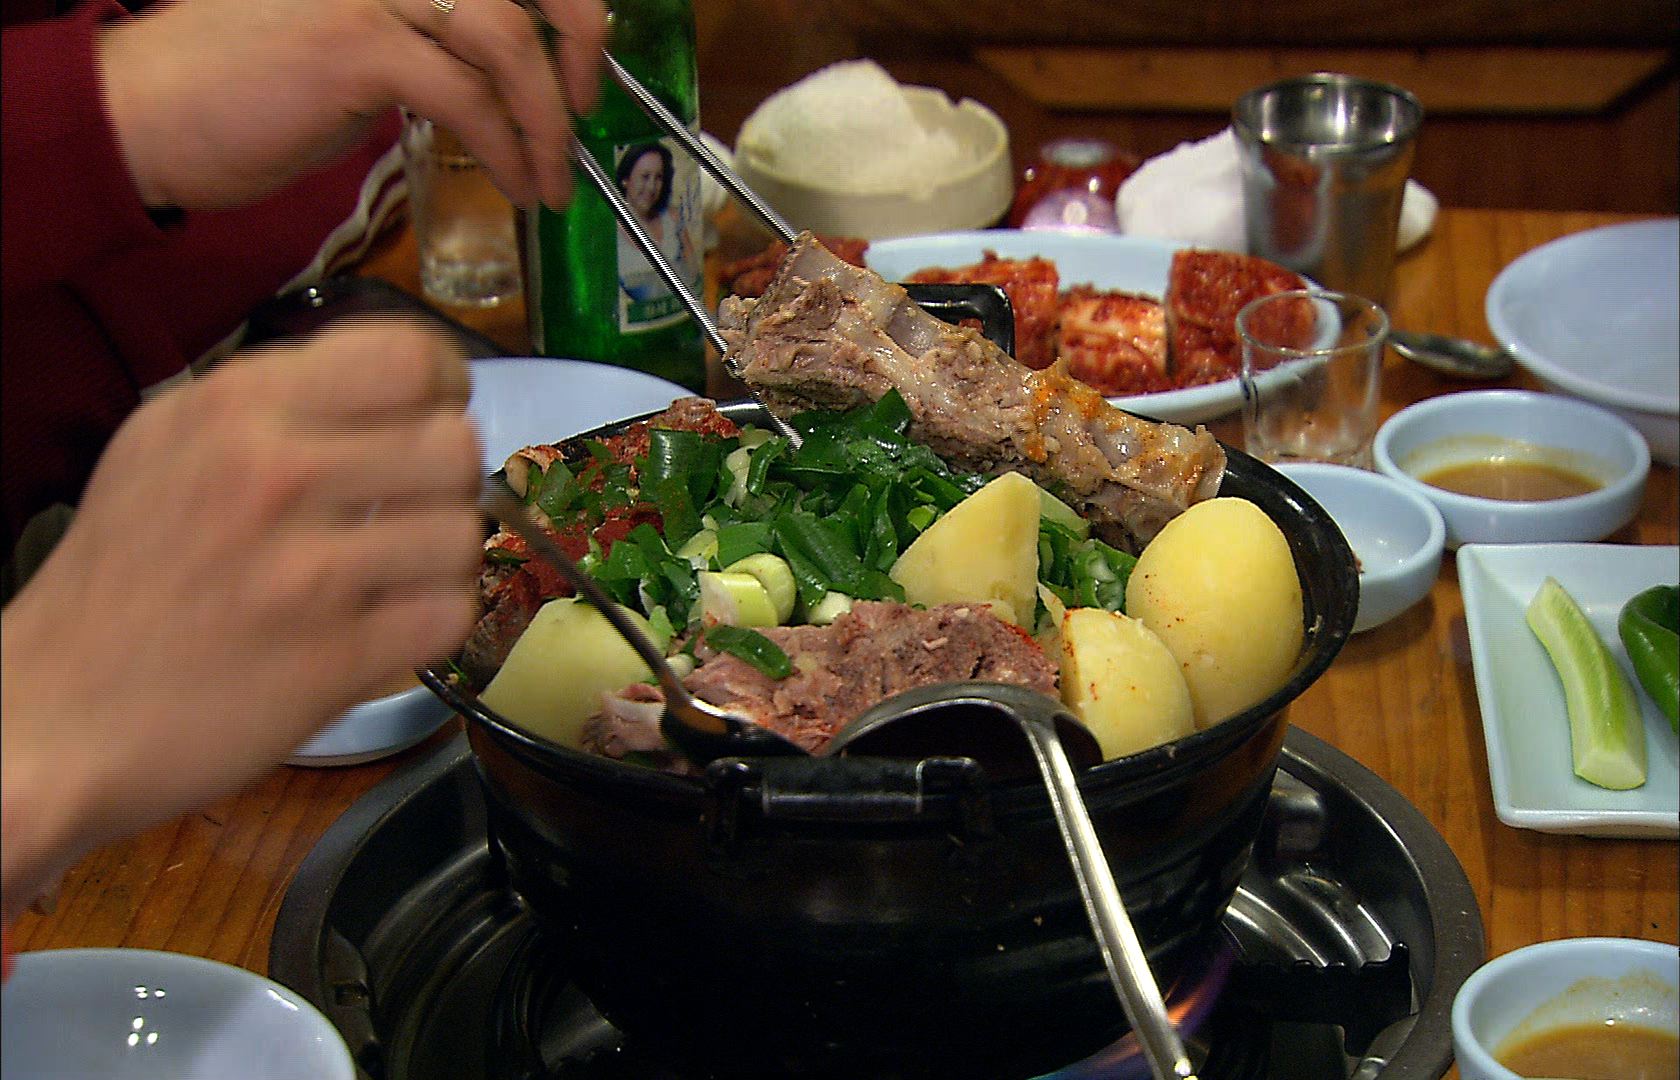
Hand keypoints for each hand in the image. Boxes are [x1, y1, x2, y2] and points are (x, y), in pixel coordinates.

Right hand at [1, 320, 484, 917]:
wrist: (53, 716)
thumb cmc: (121, 577)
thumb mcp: (168, 445)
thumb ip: (277, 403)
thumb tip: (398, 385)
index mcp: (236, 407)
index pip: (407, 355)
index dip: (440, 387)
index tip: (426, 416)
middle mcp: (274, 474)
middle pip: (454, 445)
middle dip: (446, 481)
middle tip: (409, 509)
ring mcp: (307, 572)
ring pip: (463, 533)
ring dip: (442, 559)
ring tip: (395, 575)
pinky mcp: (335, 658)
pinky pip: (451, 615)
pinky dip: (433, 625)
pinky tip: (388, 627)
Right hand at [97, 0, 606, 209]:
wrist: (147, 113)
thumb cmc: (251, 87)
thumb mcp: (359, 42)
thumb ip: (431, 39)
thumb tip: (511, 71)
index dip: (570, 4)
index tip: (583, 61)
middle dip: (581, 40)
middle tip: (584, 109)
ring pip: (507, 40)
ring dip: (545, 121)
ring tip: (551, 179)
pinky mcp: (356, 46)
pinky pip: (466, 98)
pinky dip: (507, 148)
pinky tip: (516, 184)